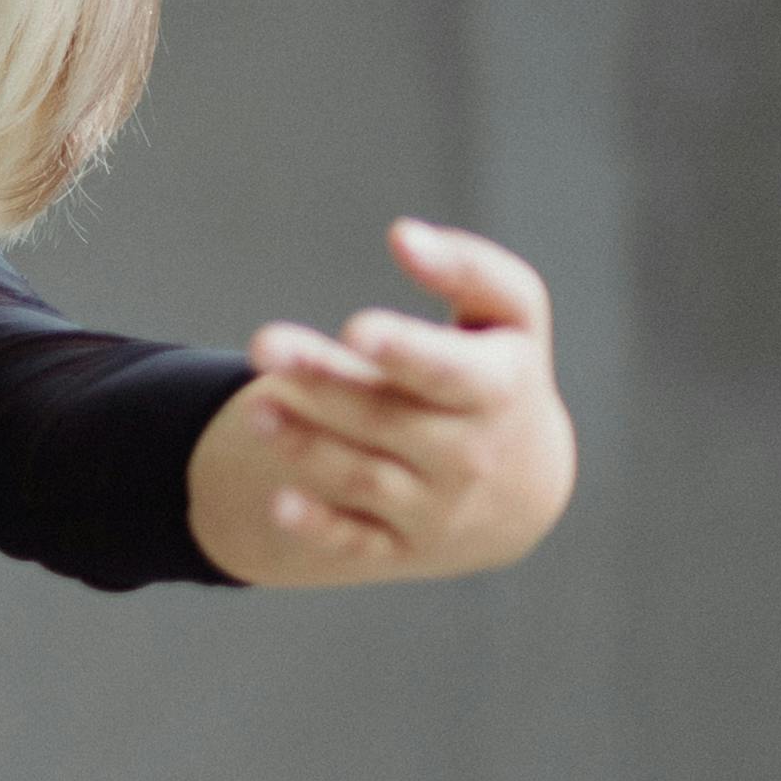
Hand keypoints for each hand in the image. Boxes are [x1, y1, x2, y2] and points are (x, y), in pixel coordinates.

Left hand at [218, 220, 577, 584]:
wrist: (523, 488)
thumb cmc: (500, 372)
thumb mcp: (511, 318)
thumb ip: (468, 268)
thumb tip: (402, 234)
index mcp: (498, 390)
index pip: (451, 374)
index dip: (407, 352)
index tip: (358, 328)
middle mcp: (468, 454)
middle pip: (388, 419)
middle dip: (325, 383)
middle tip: (264, 345)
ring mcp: (435, 506)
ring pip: (363, 478)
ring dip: (307, 446)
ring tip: (257, 409)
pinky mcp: (399, 546)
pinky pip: (356, 543)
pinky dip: (319, 527)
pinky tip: (279, 502)